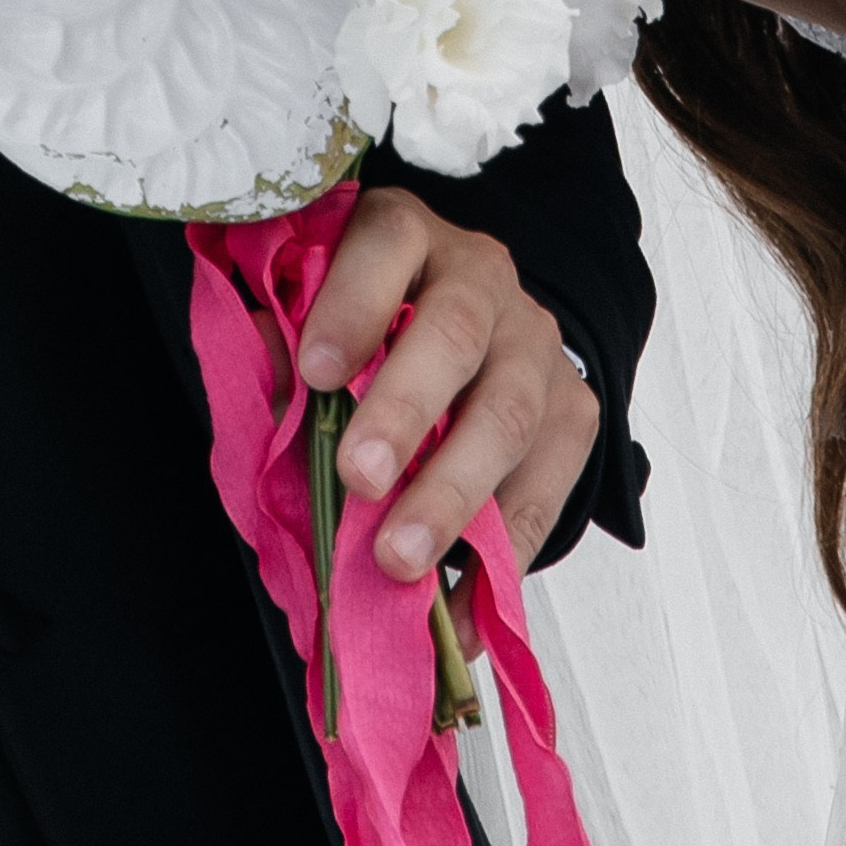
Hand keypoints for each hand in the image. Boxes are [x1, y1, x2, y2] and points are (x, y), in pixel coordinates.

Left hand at [299, 185, 598, 589]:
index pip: (387, 245)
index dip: (351, 304)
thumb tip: (270, 394)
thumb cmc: (374, 326)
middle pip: (455, 334)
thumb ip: (290, 347)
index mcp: (407, 234)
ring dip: (451, 495)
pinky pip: (546, 490)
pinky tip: (458, 611)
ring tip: (399, 559)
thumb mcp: (322, 312)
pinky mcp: (575, 410)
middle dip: (404, 411)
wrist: (476, 333)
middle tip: (358, 479)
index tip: (313, 372)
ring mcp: (536, 343)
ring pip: (509, 414)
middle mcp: (481, 277)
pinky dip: (500, 559)